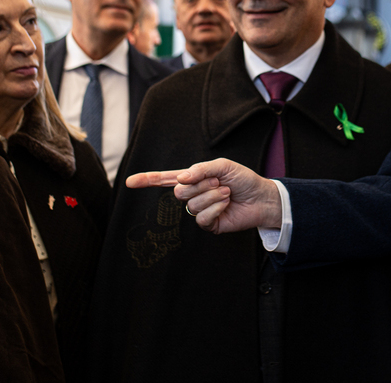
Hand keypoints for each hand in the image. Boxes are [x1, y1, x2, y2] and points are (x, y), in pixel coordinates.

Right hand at [125, 158, 281, 233]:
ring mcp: (200, 210)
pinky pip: (201, 218)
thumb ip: (200, 169)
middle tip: (219, 182)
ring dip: (212, 195)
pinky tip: (226, 204)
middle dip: (201, 185)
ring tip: (226, 192)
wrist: (261, 197)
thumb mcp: (222, 166)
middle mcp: (193, 194)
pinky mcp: (208, 224)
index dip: (147, 180)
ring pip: (191, 204)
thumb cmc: (243, 180)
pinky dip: (216, 208)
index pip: (165, 179)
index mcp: (193, 179)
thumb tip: (181, 178)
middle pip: (178, 192)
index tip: (129, 182)